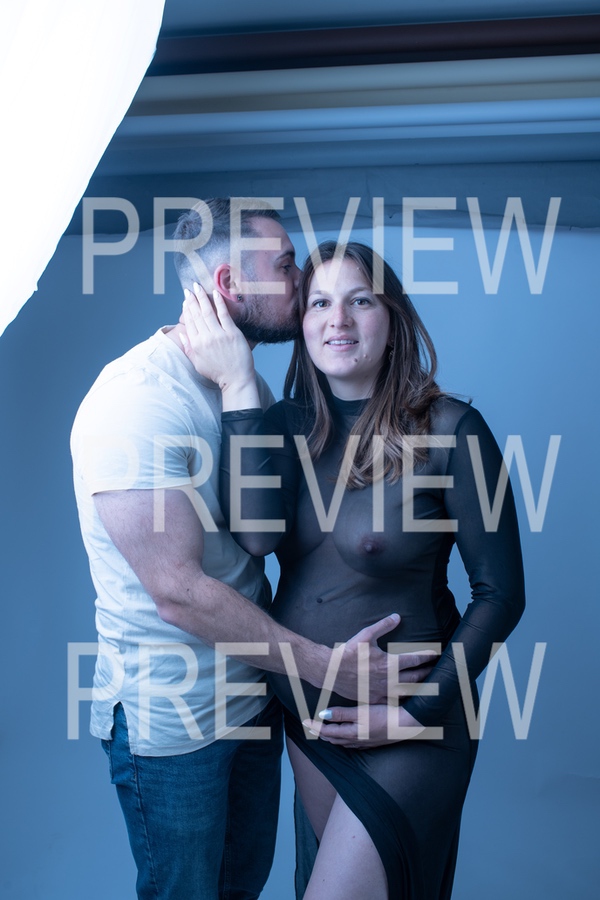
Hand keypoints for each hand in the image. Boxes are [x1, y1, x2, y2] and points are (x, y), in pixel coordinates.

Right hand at [180, 283, 257, 407]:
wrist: (236, 379)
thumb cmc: (217, 372)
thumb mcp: (197, 363)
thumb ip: (188, 347)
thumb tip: (181, 334)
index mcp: (195, 345)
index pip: (189, 322)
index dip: (186, 309)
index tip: (186, 300)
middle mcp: (205, 338)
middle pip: (196, 314)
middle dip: (192, 299)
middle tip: (189, 289)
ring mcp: (218, 335)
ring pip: (207, 312)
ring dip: (201, 297)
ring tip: (198, 287)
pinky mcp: (231, 333)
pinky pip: (223, 314)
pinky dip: (218, 302)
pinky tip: (215, 292)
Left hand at [302, 704, 424, 748]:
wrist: (406, 725)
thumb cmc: (384, 715)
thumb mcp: (361, 711)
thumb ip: (342, 713)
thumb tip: (322, 715)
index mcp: (351, 733)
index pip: (327, 731)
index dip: (314, 726)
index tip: (304, 721)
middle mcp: (356, 741)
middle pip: (332, 739)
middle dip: (320, 733)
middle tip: (310, 726)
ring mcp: (364, 743)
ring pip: (342, 742)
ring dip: (330, 737)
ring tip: (323, 731)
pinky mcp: (372, 742)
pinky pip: (352, 743)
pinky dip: (343, 739)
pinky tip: (345, 737)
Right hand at [329, 615, 438, 703]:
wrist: (331, 671)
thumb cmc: (349, 652)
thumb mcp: (366, 635)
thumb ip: (384, 626)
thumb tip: (397, 617)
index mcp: (390, 663)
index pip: (415, 659)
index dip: (427, 656)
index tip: (436, 654)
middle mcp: (389, 680)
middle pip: (416, 677)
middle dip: (428, 673)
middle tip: (436, 670)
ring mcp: (383, 692)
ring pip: (407, 692)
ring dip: (418, 688)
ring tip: (427, 686)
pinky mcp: (374, 699)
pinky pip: (392, 702)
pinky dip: (402, 700)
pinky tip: (406, 699)